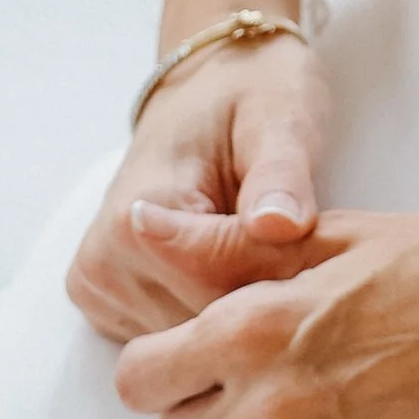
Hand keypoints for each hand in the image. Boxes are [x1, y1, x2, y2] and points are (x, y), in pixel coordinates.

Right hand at [66, 0, 330, 343]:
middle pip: (202, 326)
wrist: (211, 80)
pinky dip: (214, 308)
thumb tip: (281, 224)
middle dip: (263, 296)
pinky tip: (244, 267)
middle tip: (309, 250)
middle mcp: (101, 265)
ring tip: (276, 250)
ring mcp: (99, 288)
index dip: (280, 276)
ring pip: (191, 338)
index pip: (217, 294)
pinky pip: (175, 332)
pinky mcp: (108, 300)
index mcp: (134, 222)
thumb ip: (281, 174)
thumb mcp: (281, 117)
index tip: (320, 245)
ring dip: (241, 305)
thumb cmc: (253, 93)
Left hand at [113, 208, 418, 418]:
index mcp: (254, 327)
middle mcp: (269, 406)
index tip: (198, 352)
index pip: (140, 377)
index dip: (163, 364)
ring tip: (316, 401)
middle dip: (206, 406)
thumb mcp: (334, 237)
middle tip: (269, 371)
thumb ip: (225, 247)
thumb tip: (139, 226)